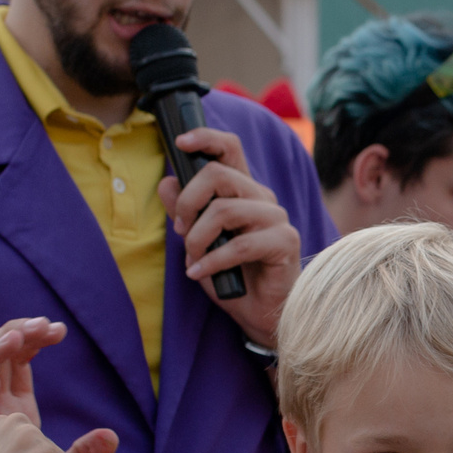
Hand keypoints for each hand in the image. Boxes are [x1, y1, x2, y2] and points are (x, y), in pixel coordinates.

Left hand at [159, 125, 299, 348]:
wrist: (259, 313)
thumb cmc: (232, 276)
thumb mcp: (198, 243)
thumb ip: (184, 213)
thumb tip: (167, 183)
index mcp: (242, 191)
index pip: (230, 148)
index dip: (206, 138)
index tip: (181, 143)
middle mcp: (261, 198)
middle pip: (219, 174)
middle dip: (188, 202)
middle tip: (180, 230)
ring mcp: (276, 218)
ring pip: (225, 210)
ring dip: (198, 238)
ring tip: (192, 260)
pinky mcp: (285, 242)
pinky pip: (240, 244)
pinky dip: (212, 261)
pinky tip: (199, 273)